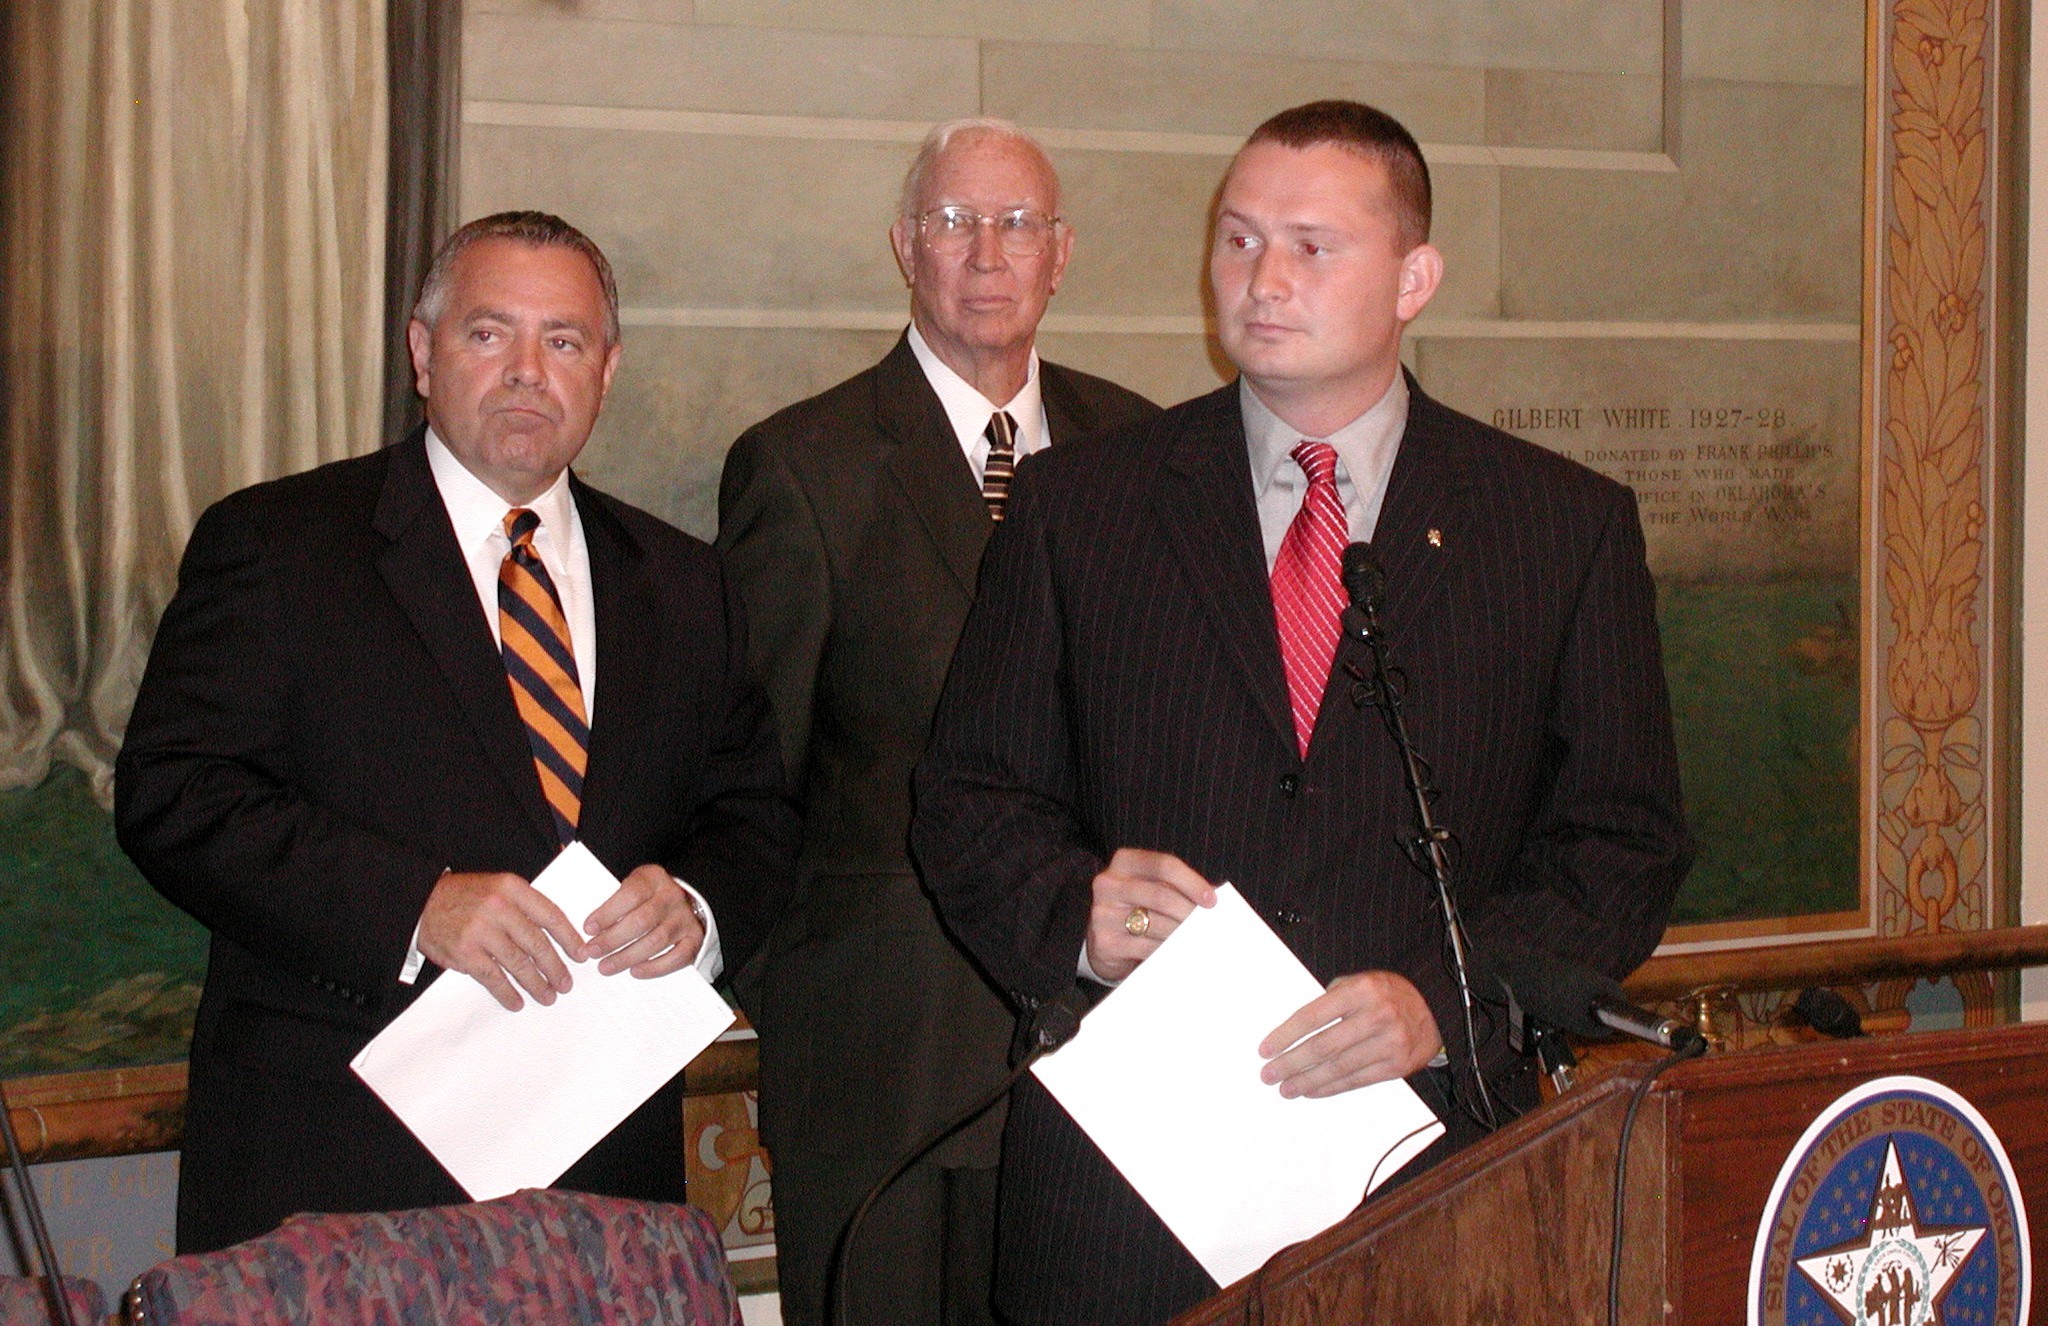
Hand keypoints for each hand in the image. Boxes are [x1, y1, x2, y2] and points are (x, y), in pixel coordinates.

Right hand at [417, 871, 586, 1011]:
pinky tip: (517, 1002)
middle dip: (555, 967)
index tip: (581, 955)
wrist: (421, 901)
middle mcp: (499, 908)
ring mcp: (481, 931)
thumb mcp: (498, 887)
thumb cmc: (466, 896)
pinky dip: (507, 993)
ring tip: (548, 996)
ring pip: (518, 963)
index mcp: (512, 888)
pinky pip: (493, 978)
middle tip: (565, 984)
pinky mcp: (465, 953)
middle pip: (537, 943)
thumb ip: (524, 906)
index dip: (569, 938)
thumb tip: (557, 935)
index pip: (550, 915)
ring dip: (536, 984)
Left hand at [582, 864, 704, 978]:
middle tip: (592, 953)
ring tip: (606, 967)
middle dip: (612, 940)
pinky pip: (677, 957)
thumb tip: (589, 931)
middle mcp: (672, 896)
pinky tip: (635, 971)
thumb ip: (613, 903)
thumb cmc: (647, 898)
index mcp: (653, 879)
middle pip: (642, 920)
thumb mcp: (631, 888)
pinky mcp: (694, 938)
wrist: (682, 902)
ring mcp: (685, 918)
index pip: (631, 894)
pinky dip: (655, 968)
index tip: (588, 929)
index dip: (608, 913)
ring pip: (656, 941)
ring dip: (627, 957)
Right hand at [1084, 848, 1215, 982]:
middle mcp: (1109, 883)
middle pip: (1162, 895)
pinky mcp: (1106, 941)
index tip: (1211, 900)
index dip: (1192, 882)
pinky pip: (1147, 947)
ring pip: (1156, 923)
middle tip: (1210, 925)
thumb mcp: (1153, 888)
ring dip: (1183, 934)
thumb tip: (1214, 897)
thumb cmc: (1138, 908)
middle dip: (1190, 912)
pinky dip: (1169, 951)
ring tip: (1200, 939)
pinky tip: (1182, 952)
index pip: (1164, 865)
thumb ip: (1178, 887)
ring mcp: (1103, 913)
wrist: (1102, 940)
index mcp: (1124, 862)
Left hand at [1258, 970, 1441, 1098]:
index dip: (1285, 1035)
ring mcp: (1389, 1043)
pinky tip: (1312, 1091)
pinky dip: (1331, 1088)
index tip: (1266, 1049)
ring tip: (1286, 1088)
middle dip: (1290, 1063)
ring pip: (1338, 1068)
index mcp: (1360, 991)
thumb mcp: (1359, 982)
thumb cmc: (1388, 994)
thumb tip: (1295, 1029)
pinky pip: (1357, 1081)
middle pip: (1323, 1046)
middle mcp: (1376, 1016)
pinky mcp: (1397, 1065)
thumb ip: (1330, 999)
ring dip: (1307, 1081)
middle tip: (1269, 1074)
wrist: (1435, 1008)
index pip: (1312, 1016)